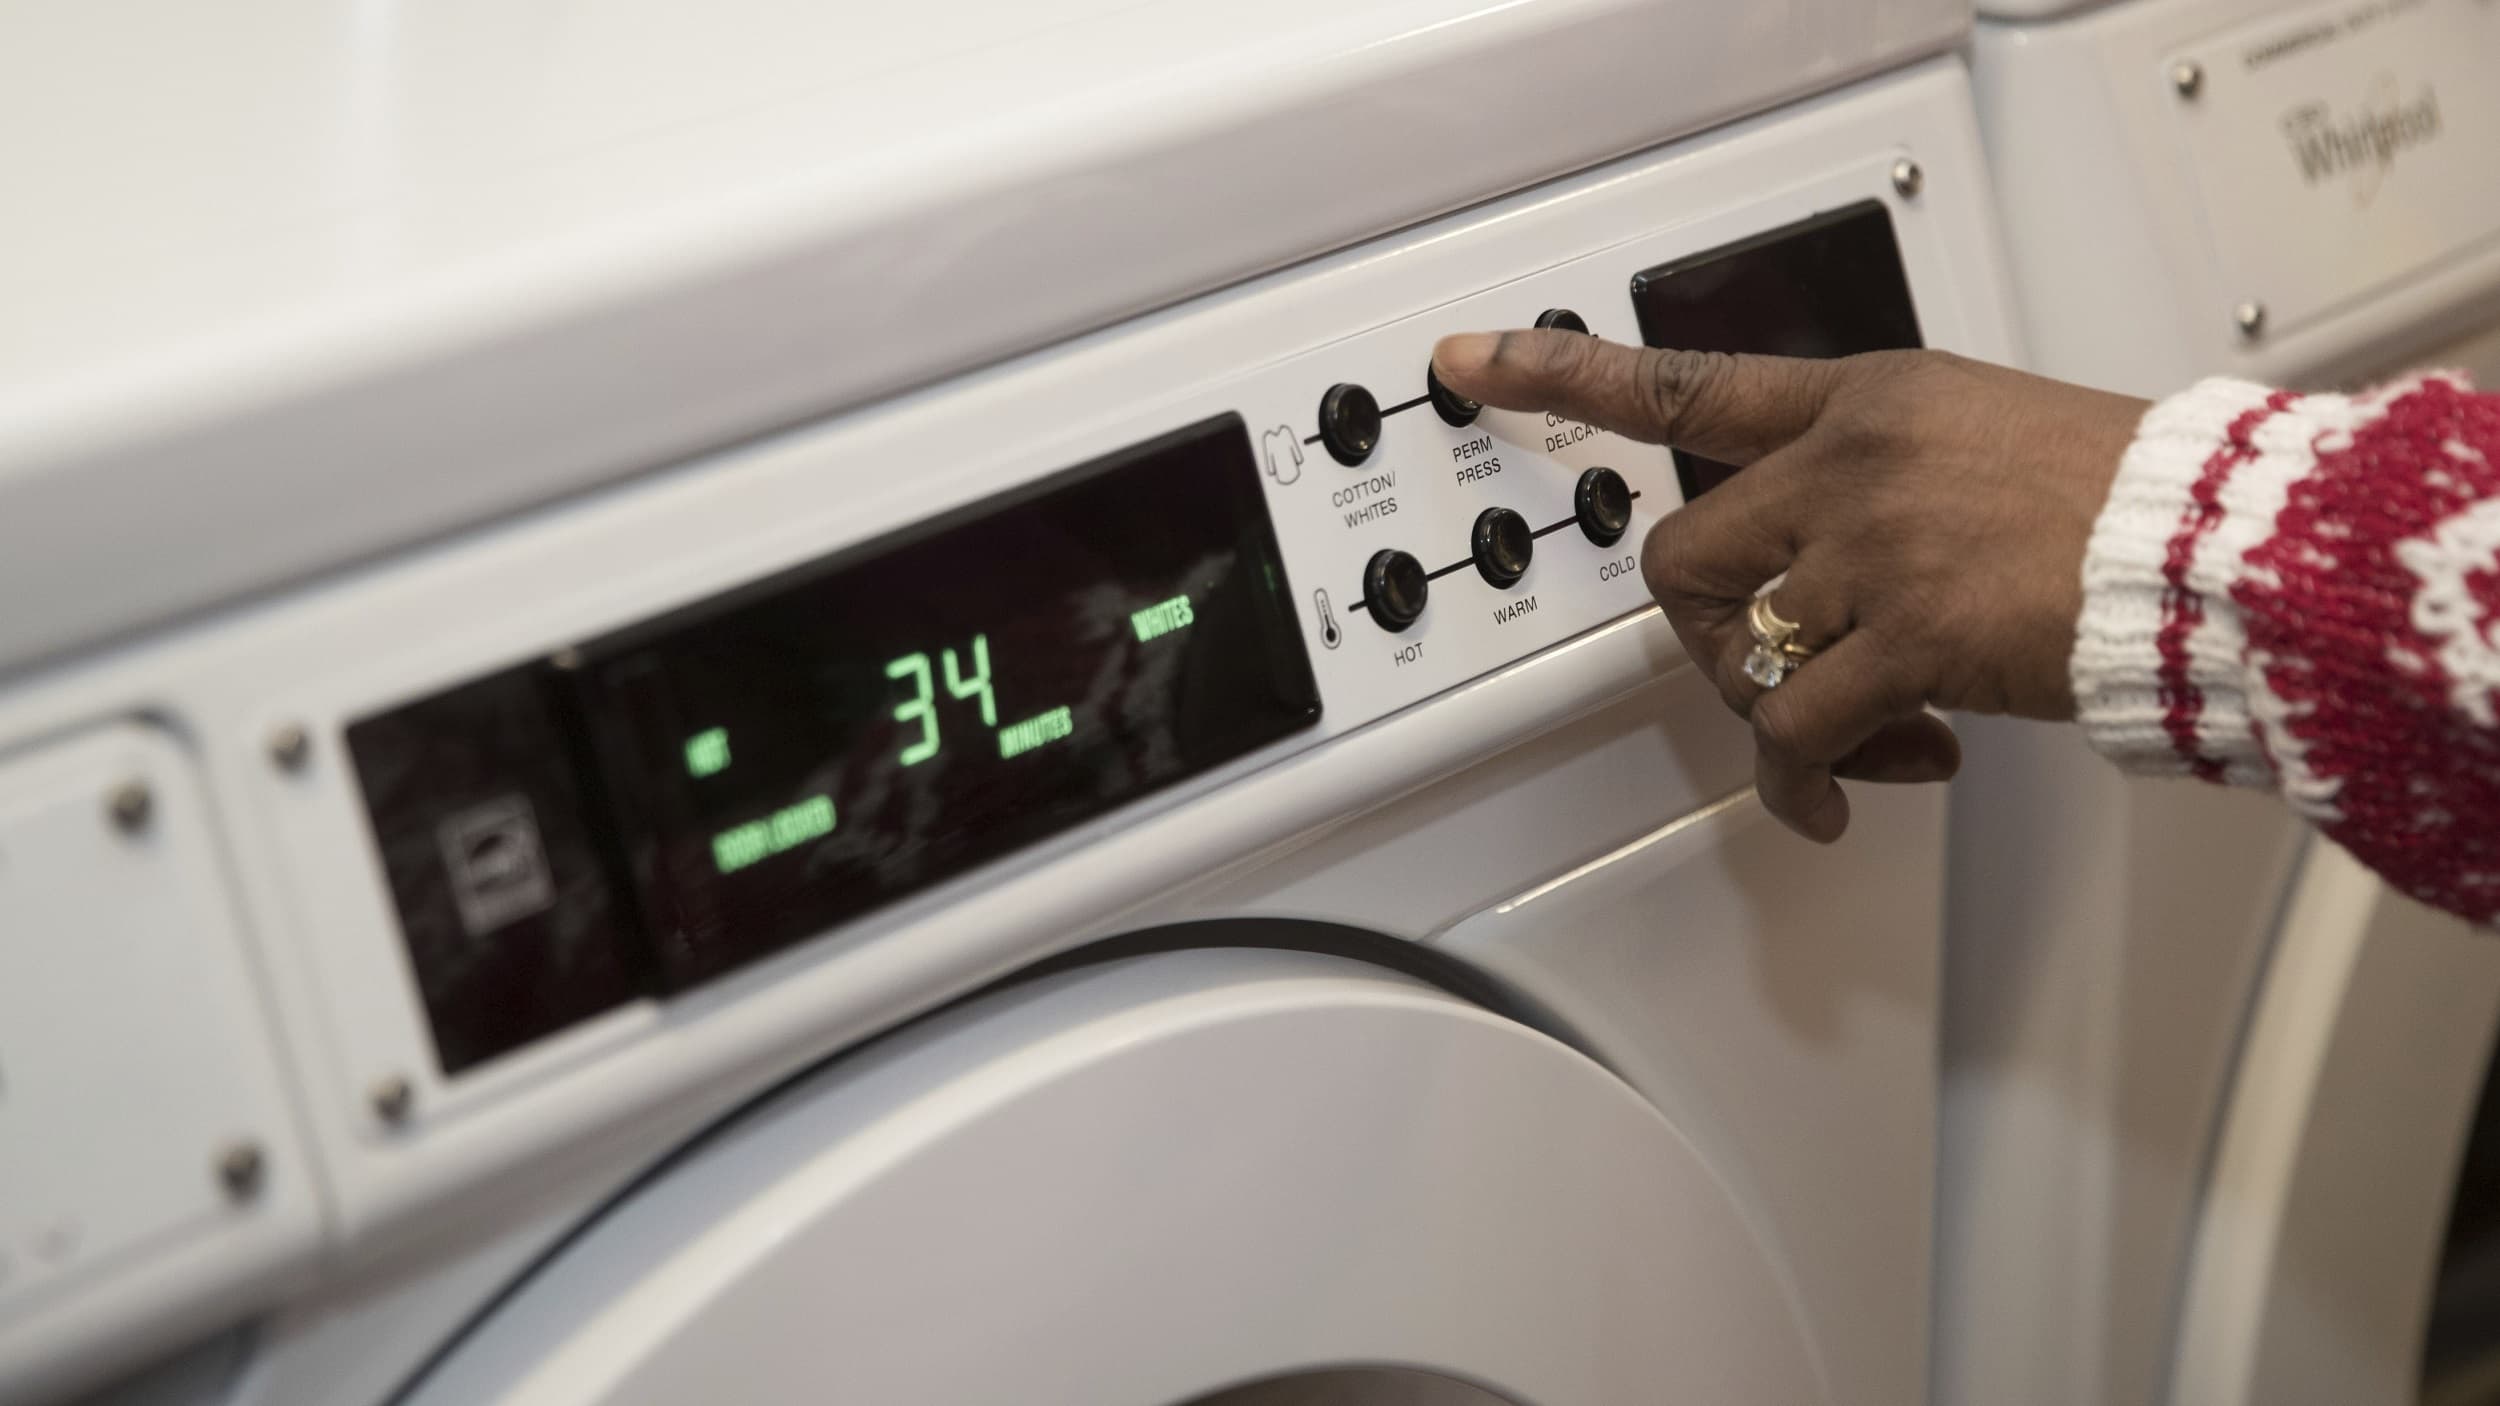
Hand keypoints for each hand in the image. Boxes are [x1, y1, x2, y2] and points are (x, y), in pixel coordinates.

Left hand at [1430, 331, 2145, 841]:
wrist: (2211, 544)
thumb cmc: (2109, 496)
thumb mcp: (1971, 430)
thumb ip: (1869, 471)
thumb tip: (1808, 542)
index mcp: (1860, 399)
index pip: (1683, 381)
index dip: (1563, 375)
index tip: (1477, 363)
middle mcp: (1846, 464)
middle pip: (1684, 556)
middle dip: (1709, 630)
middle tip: (1770, 660)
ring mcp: (1869, 551)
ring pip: (1739, 657)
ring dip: (1785, 716)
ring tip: (1863, 731)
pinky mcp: (1904, 639)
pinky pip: (1798, 731)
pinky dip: (1815, 777)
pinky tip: (1876, 776)